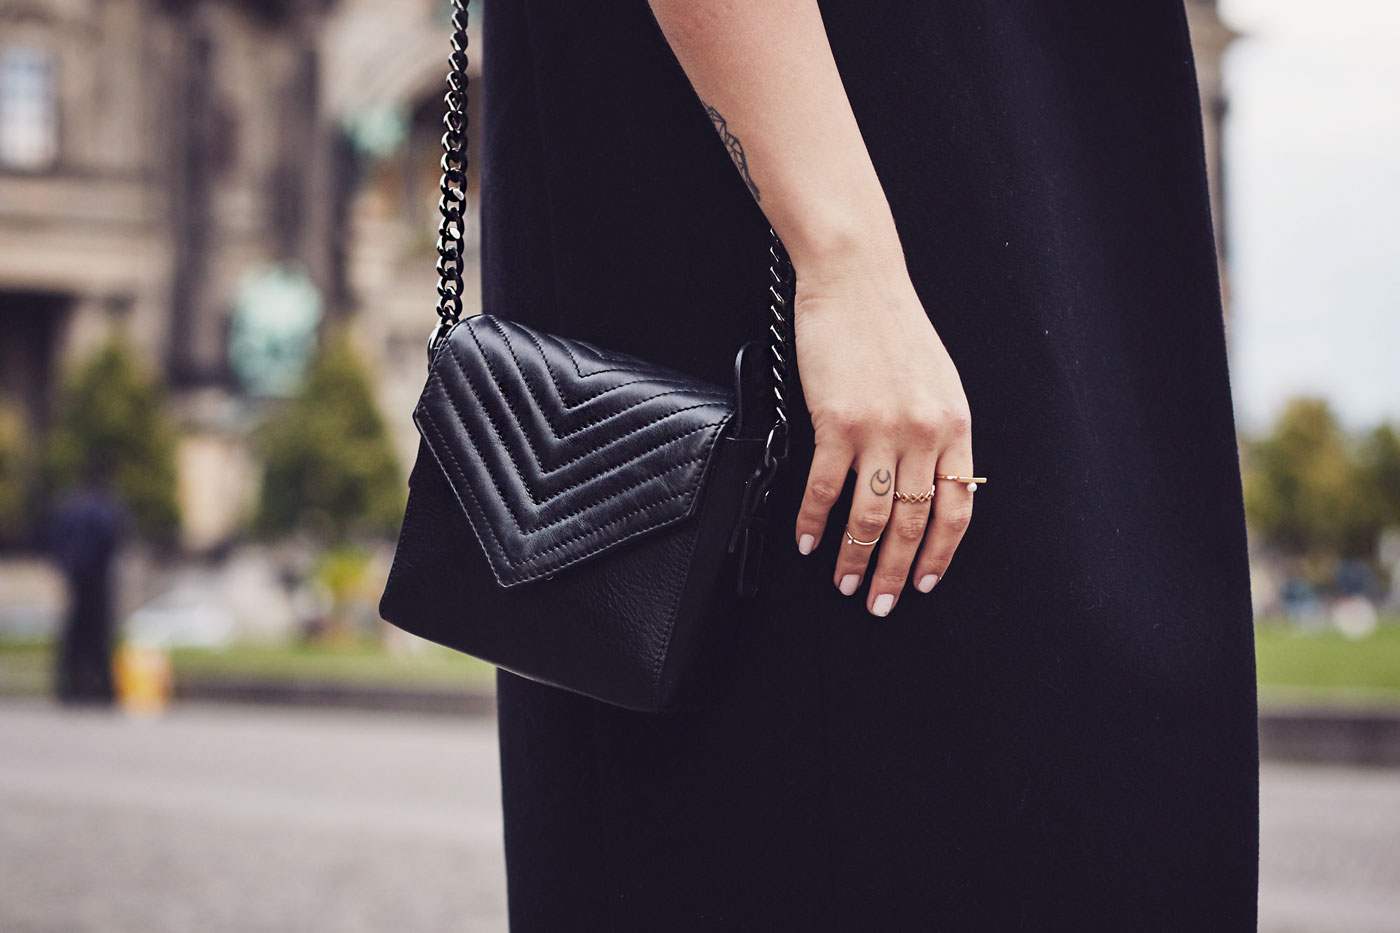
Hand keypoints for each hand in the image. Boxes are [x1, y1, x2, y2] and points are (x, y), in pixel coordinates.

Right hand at [790, 250, 974, 616]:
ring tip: (844, 582)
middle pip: (913, 521)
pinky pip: (827, 487)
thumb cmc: (891, 324)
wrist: (856, 278)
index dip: (939, 552)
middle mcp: (924, 432)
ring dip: (855, 557)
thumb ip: (937, 432)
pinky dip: (813, 519)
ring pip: (871, 515)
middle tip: (880, 603)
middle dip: (895, 571)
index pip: (957, 508)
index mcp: (955, 425)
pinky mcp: (837, 421)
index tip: (924, 581)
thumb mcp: (936, 380)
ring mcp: (881, 429)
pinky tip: (806, 539)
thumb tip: (926, 482)